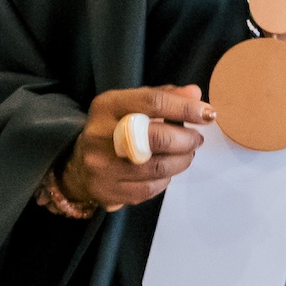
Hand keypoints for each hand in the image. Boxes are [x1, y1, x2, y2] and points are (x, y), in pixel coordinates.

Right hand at [53, 86, 210, 212]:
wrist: (78, 166)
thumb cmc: (112, 129)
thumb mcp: (130, 104)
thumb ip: (163, 97)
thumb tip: (195, 93)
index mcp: (107, 106)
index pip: (152, 103)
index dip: (185, 108)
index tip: (207, 113)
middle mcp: (100, 135)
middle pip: (157, 138)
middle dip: (186, 139)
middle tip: (196, 138)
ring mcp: (103, 166)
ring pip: (158, 167)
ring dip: (182, 160)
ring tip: (186, 153)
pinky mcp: (109, 191)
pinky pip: (151, 188)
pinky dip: (167, 179)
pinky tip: (167, 171)